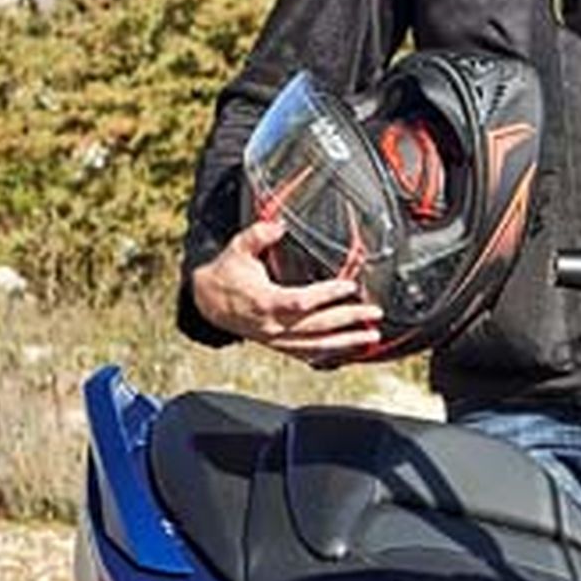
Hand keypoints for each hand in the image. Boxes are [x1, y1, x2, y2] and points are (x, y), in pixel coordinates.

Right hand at [187, 209, 382, 367]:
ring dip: (345, 342)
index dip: (326, 295)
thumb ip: (257, 235)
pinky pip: (307, 354)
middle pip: (316, 326)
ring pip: (315, 345)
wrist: (208, 302)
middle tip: (373, 313)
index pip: (301, 302)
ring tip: (371, 337)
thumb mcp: (238, 249)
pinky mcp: (278, 346)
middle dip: (348, 320)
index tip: (349, 286)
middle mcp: (272, 325)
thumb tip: (278, 226)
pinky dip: (330, 353)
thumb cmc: (227, 274)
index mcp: (264, 301)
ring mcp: (275, 339)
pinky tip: (350, 350)